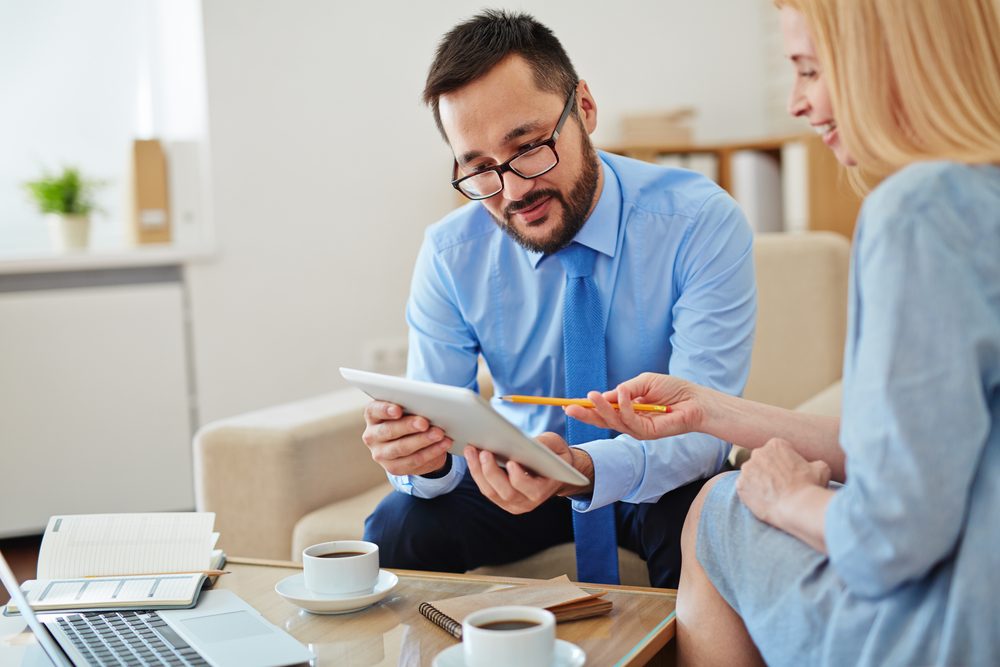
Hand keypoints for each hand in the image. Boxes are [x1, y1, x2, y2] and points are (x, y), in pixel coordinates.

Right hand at [362, 400, 452, 475]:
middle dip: (408, 426)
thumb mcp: (407, 410)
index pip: (374, 410)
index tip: (398, 410)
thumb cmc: (409, 418)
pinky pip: (414, 460)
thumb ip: (411, 406)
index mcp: (372, 416)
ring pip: (402, 448)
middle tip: (425, 423)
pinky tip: (443, 444)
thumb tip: (428, 405)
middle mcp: (372, 436)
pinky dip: (432, 452)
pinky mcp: (393, 468)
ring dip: (423, 440)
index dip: (385, 410)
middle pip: (389, 430)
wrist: (412, 444)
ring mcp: (381, 454)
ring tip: (439, 434)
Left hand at [464, 432, 593, 513]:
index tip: (511, 462)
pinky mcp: (501, 499)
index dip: (520, 478)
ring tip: (471, 450)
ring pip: (491, 492)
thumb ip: (544, 444)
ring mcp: (513, 504)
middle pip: (506, 492)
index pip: (532, 490)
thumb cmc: (555, 456)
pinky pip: (486, 489)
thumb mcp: (556, 445)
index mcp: (545, 489)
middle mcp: (529, 502)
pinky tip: (472, 456)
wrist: (554, 472)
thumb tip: (524, 442)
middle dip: (492, 472)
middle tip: (484, 452)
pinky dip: (477, 472)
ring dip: (479, 471)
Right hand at [564, 372, 708, 440]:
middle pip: (603, 421)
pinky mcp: (647, 433)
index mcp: (627, 410)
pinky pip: (630, 420)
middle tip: (569, 408)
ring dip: (601, 408)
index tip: (570, 404)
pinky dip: (623, 407)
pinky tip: (621, 394)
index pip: (604, 412)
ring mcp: (638, 429)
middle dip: (586, 415)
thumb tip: (605, 395)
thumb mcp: (643, 382)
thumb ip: (625, 389)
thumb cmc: (673, 389)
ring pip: (613, 422)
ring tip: (591, 396)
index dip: (588, 408)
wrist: (696, 399)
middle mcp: (630, 422)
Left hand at [736, 438, 831, 526]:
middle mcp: (757, 453)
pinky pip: (744, 487)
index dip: (784, 463)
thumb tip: (813, 465)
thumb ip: (813, 462)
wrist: (797, 506)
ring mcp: (747, 469)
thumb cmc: (810, 486)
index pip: (777, 451)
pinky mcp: (740, 485)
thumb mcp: (821, 468)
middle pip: (762, 461)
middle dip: (769, 470)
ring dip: (759, 481)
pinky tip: (763, 500)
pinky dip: (751, 493)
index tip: (789, 474)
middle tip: (780, 484)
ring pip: (752, 474)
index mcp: (776, 444)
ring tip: (772, 494)